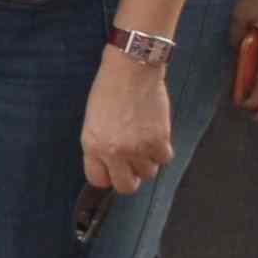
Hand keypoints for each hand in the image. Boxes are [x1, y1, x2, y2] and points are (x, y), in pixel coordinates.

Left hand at [84, 55, 175, 192]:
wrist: (131, 70)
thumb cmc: (108, 91)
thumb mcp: (93, 121)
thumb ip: (99, 146)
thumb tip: (111, 166)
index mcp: (92, 145)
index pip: (98, 180)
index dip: (108, 176)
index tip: (113, 170)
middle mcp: (114, 151)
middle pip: (125, 186)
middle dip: (129, 178)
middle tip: (132, 164)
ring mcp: (138, 148)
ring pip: (148, 173)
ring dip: (147, 161)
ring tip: (143, 141)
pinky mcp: (159, 140)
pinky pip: (164, 159)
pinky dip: (162, 150)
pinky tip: (155, 136)